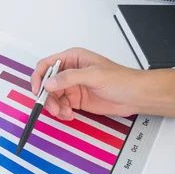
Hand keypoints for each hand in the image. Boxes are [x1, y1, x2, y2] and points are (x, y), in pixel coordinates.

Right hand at [31, 48, 174, 119]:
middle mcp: (69, 72)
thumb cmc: (121, 80)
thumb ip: (69, 78)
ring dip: (54, 107)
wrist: (136, 96)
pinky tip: (69, 115)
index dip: (39, 77)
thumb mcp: (94, 75)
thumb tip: (49, 82)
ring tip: (64, 113)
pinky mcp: (75, 100)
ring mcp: (72, 86)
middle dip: (47, 97)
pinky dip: (61, 112)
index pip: (46, 65)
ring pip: (52, 97)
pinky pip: (60, 106)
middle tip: (52, 107)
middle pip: (47, 84)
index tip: (38, 90)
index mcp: (73, 58)